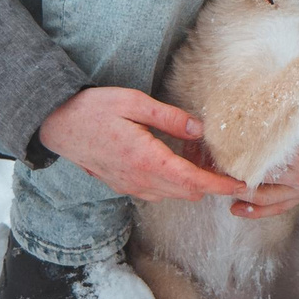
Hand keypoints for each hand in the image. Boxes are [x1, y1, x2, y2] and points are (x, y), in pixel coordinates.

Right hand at [37, 86, 243, 201]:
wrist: (57, 124)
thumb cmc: (94, 109)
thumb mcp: (134, 103)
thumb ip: (170, 118)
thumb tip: (200, 130)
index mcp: (146, 160)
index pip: (192, 181)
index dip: (219, 185)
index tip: (241, 185)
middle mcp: (139, 179)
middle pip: (186, 192)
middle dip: (209, 184)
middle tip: (226, 166)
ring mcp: (128, 185)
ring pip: (171, 194)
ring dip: (190, 184)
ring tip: (204, 162)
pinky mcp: (122, 184)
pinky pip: (155, 191)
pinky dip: (172, 183)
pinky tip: (176, 163)